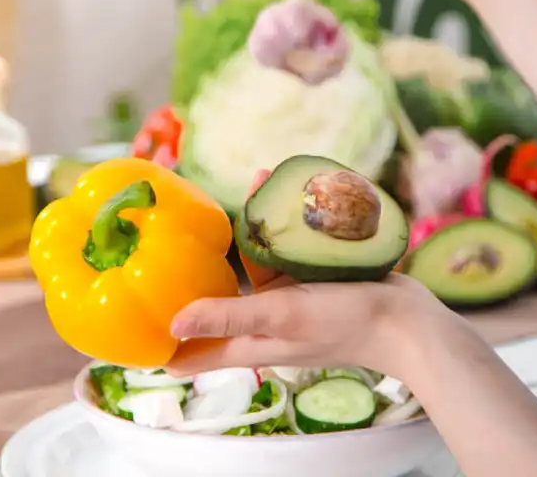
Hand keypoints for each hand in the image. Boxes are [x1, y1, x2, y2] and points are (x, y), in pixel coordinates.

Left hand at [165, 170, 442, 377]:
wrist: (408, 319)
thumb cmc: (346, 324)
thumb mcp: (283, 315)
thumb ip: (229, 316)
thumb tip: (171, 322)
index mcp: (248, 342)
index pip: (189, 352)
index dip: (158, 341)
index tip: (129, 313)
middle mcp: (262, 321)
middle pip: (216, 296)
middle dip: (197, 265)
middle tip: (174, 225)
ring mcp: (288, 300)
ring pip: (253, 261)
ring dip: (247, 227)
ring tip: (245, 183)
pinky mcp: (314, 280)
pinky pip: (286, 249)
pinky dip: (281, 223)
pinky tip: (280, 189)